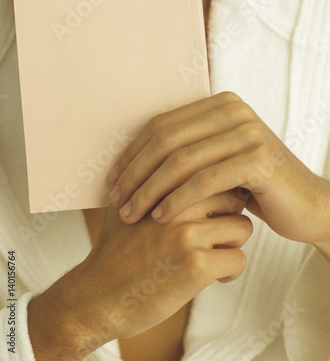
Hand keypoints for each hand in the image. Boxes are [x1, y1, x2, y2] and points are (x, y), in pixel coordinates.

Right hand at [28, 196, 251, 359]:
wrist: (98, 295)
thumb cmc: (113, 251)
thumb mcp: (124, 206)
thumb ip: (147, 185)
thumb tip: (169, 170)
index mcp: (163, 187)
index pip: (214, 174)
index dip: (222, 191)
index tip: (220, 208)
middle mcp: (177, 206)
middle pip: (234, 197)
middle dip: (232, 215)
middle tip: (219, 232)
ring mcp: (188, 235)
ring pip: (242, 227)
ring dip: (233, 244)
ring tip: (214, 255)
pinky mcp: (196, 266)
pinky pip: (238, 260)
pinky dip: (229, 271)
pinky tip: (212, 277)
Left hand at [108, 92, 329, 247]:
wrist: (304, 203)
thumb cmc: (252, 185)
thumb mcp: (218, 159)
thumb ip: (187, 149)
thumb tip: (130, 160)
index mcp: (219, 104)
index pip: (161, 125)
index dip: (132, 153)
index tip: (113, 179)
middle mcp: (233, 110)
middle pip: (166, 140)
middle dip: (135, 173)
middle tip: (117, 200)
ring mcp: (247, 132)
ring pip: (181, 161)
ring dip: (150, 189)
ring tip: (132, 213)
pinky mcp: (257, 159)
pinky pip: (204, 181)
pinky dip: (177, 200)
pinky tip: (160, 217)